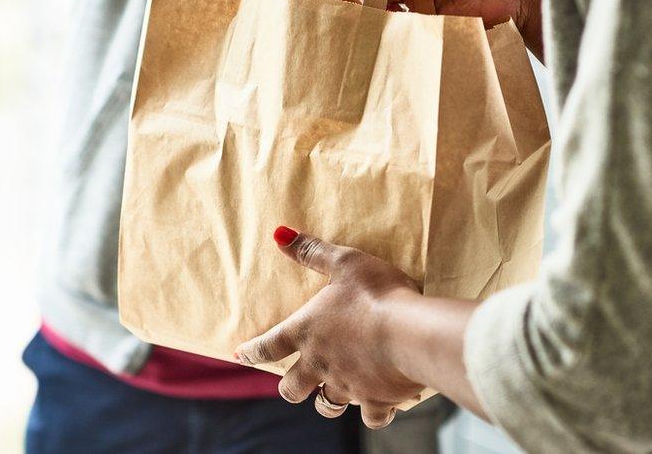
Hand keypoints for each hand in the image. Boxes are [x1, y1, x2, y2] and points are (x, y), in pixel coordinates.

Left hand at [235, 226, 424, 428]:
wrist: (411, 333)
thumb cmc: (376, 293)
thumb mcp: (345, 263)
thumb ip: (312, 251)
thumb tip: (279, 234)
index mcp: (307, 331)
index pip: (268, 345)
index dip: (252, 351)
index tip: (240, 356)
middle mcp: (320, 364)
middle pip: (291, 389)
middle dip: (289, 387)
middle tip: (293, 383)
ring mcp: (346, 385)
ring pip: (326, 405)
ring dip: (326, 400)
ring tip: (333, 394)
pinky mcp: (375, 400)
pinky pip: (370, 417)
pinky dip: (374, 412)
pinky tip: (381, 404)